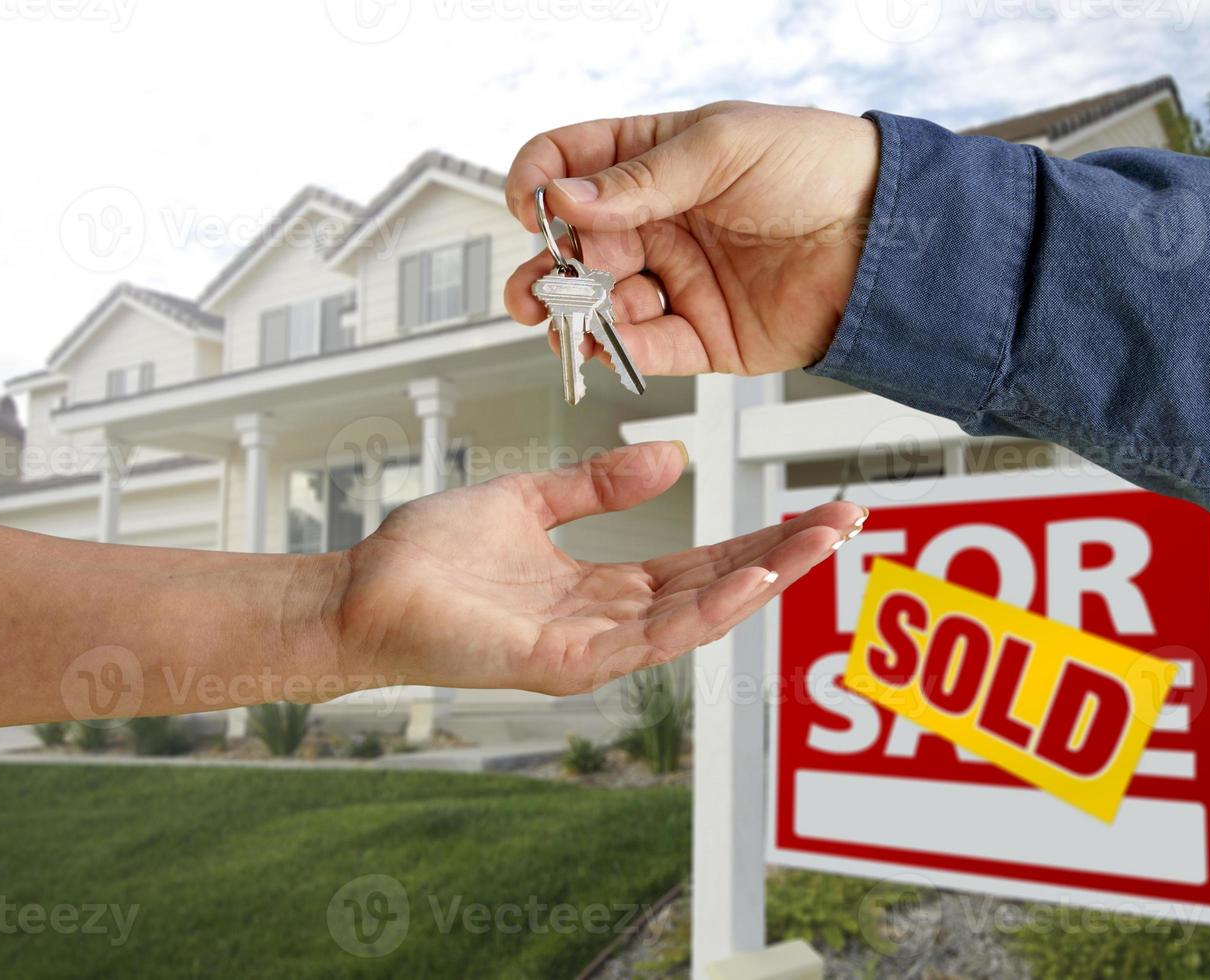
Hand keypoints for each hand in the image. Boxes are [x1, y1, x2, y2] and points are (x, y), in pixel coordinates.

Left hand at [331, 442, 863, 695]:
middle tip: (849, 522)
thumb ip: (599, 485)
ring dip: (763, 581)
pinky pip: (646, 639)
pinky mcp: (563, 665)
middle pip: (715, 587)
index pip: (702, 560)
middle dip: (785, 557)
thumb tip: (673, 458)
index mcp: (604, 586)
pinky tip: (747, 580)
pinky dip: (702, 612)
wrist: (360, 588)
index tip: (816, 510)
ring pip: (696, 616)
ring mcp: (590, 649)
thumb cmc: (432, 555)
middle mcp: (609, 622)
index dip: (762, 536)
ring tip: (819, 546)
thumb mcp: (530, 501)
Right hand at [503, 102, 879, 376]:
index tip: (531, 207)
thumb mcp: (724, 147)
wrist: (888, 234)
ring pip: (602, 304)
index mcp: (656, 160)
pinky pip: (648, 348)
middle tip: (533, 288)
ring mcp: (679, 280)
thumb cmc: (820, 167)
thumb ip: (642, 179)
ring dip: (575, 315)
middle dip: (544, 269)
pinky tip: (602, 344)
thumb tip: (566, 199)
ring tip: (566, 321)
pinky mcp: (705, 335)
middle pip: (576, 247)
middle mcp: (659, 222)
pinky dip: (620, 350)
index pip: (572, 165)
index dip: (540, 183)